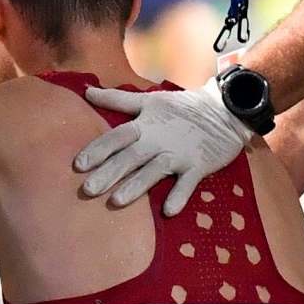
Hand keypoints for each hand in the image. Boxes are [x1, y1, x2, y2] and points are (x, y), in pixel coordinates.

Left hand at [75, 80, 253, 215]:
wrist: (224, 110)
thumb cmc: (183, 107)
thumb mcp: (150, 100)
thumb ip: (117, 99)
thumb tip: (86, 92)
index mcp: (146, 124)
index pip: (117, 136)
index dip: (98, 149)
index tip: (79, 164)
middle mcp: (159, 140)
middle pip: (130, 157)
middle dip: (109, 173)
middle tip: (88, 190)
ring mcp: (179, 154)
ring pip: (154, 171)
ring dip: (136, 186)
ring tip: (117, 201)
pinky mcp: (198, 166)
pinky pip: (187, 183)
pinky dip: (179, 196)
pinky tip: (168, 212)